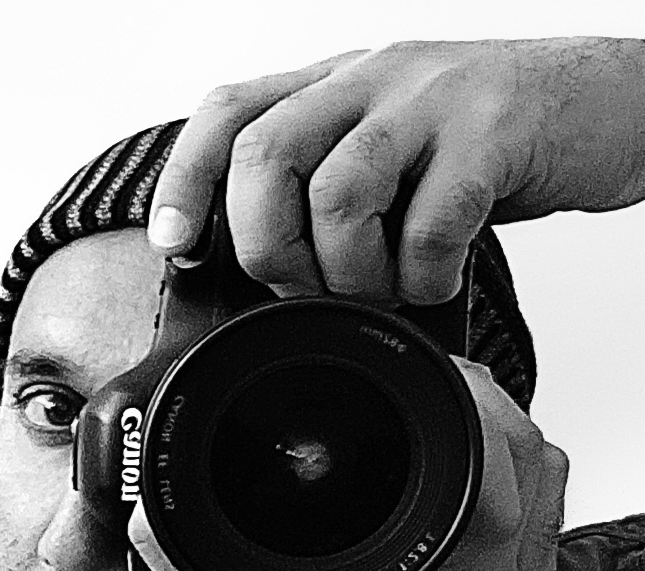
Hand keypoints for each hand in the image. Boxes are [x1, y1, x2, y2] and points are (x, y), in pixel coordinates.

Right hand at [127, 362, 567, 570]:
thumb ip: (186, 570)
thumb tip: (151, 509)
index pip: (487, 472)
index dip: (466, 404)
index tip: (428, 370)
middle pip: (529, 460)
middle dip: (483, 402)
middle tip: (431, 380)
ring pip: (551, 480)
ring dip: (508, 433)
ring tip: (450, 414)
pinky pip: (551, 515)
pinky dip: (521, 475)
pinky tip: (473, 471)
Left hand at [148, 38, 644, 302]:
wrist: (604, 105)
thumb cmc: (486, 145)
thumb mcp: (390, 154)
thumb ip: (326, 191)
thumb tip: (265, 282)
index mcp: (336, 84)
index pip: (230, 112)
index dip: (186, 180)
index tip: (173, 244)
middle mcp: (373, 79)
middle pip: (266, 156)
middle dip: (269, 248)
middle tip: (308, 286)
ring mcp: (432, 100)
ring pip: (339, 195)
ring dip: (350, 273)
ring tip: (385, 288)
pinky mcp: (492, 135)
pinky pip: (429, 225)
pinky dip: (425, 277)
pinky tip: (439, 279)